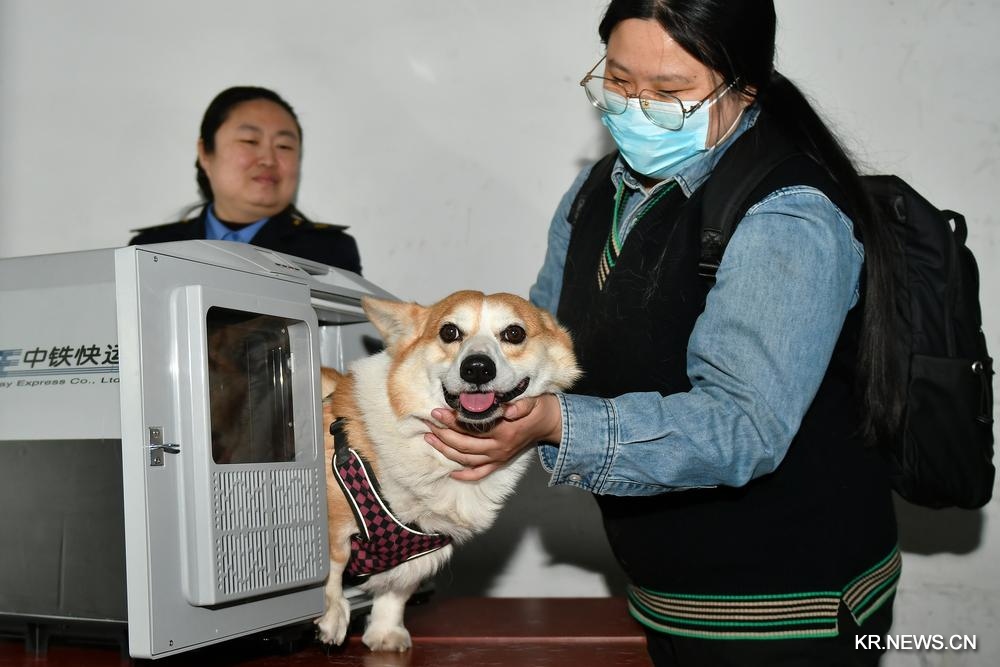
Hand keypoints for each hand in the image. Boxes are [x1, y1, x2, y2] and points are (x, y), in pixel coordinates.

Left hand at [423, 394, 562, 480]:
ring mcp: (498, 457)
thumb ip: (520, 406)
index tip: (437, 412)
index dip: (452, 421)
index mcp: (504, 431)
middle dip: (443, 435)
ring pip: (466, 459)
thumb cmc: (538, 408)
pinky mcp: (500, 462)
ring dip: (446, 450)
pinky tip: (451, 473)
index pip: (471, 428)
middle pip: (464, 445)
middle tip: (428, 424)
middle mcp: (499, 448)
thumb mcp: (532, 402)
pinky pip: (480, 473)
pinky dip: (465, 475)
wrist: (549, 423)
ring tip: (430, 439)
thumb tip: (507, 409)